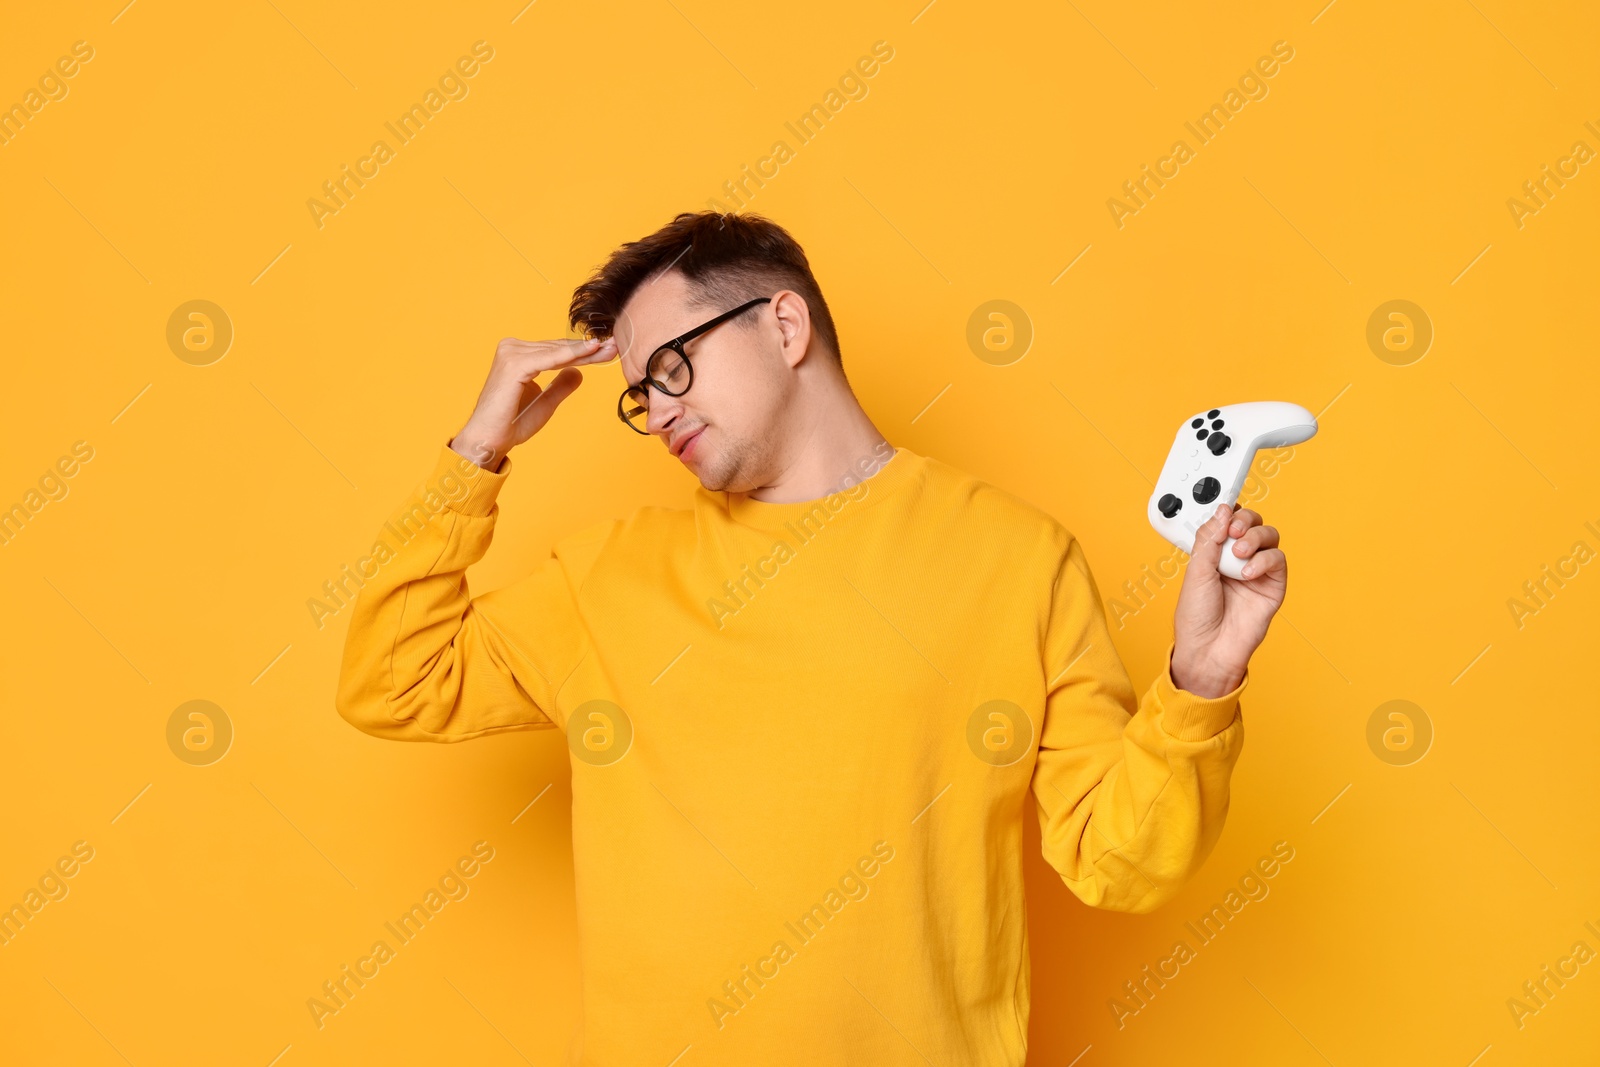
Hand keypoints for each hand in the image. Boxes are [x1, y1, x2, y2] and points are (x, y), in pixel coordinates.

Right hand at [450, 336, 617, 469]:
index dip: (583, 352)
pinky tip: (589, 352)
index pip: (556, 351)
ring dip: (584, 351)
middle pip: (558, 348)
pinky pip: (548, 359)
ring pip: (557, 351)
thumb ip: (560, 386)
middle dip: (588, 350)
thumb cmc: (511, 424)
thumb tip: (577, 371)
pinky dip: (570, 356)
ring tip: (608, 349)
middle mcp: (512, 348)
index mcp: (517, 355)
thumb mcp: (545, 402)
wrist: (488, 440)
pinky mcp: (514, 365)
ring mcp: (511, 354)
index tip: (607, 351)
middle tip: (614, 346)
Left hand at [1169, 503, 1286, 697]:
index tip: (1225, 508)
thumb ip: (1209, 539)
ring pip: (1268, 536)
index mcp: (1214, 553)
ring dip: (1255, 537)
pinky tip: (1247, 572)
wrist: (1208, 650)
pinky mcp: (1273, 586)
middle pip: (1251, 523)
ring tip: (1240, 553)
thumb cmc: (1196, 617)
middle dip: (1244, 520)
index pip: (1228, 521)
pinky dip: (1264, 560)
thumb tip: (1222, 510)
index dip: (1229, 511)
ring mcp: (1256, 571)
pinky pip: (1277, 561)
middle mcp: (1237, 559)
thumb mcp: (1196, 572)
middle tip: (1233, 530)